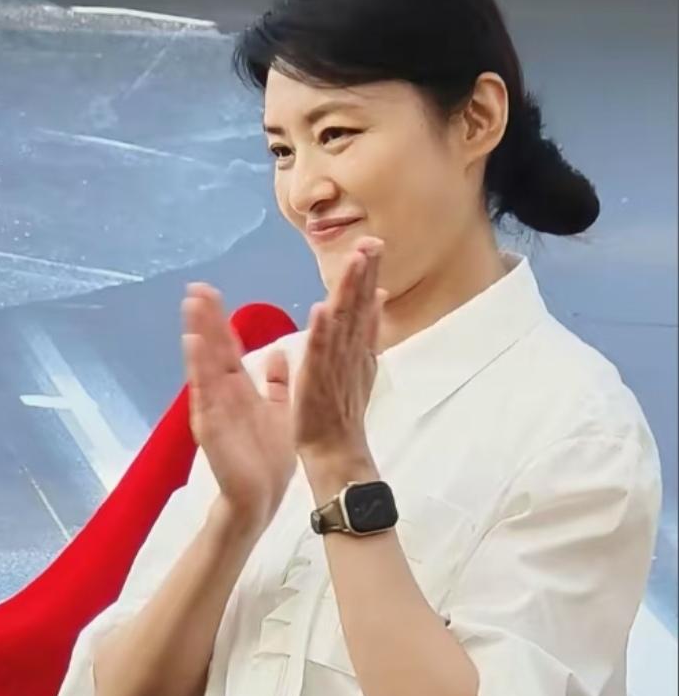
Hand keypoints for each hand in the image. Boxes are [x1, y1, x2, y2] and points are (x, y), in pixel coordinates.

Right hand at [182, 284, 294, 528]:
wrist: (262, 496)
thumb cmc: (269, 460)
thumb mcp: (279, 412)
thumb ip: (277, 384)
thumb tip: (278, 354)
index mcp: (239, 389)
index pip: (227, 347)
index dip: (219, 320)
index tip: (211, 293)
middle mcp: (222, 395)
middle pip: (212, 349)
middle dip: (204, 319)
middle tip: (195, 287)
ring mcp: (213, 409)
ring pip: (203, 365)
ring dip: (196, 335)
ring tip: (191, 306)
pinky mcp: (210, 426)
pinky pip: (203, 393)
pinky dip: (198, 369)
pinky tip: (193, 345)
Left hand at [291, 239, 385, 470]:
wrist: (336, 453)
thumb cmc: (341, 414)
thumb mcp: (361, 366)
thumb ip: (368, 332)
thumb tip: (378, 297)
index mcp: (358, 349)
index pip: (365, 306)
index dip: (369, 276)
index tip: (373, 244)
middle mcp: (351, 354)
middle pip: (360, 308)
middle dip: (366, 275)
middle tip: (372, 242)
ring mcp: (336, 368)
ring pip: (344, 324)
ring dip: (350, 292)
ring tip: (355, 261)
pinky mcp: (318, 383)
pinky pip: (320, 355)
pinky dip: (322, 333)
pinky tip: (323, 309)